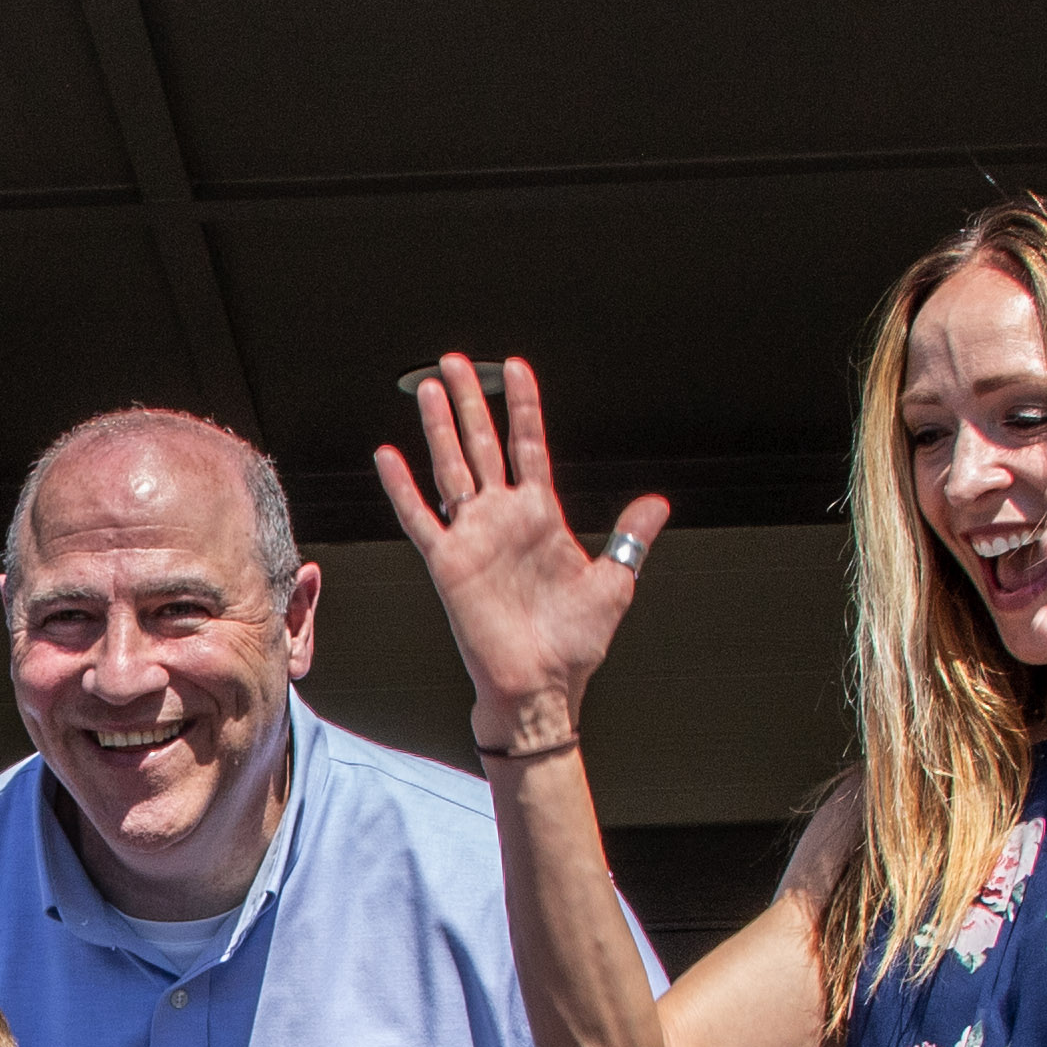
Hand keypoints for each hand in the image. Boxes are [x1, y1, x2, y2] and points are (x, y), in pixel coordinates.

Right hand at [374, 356, 662, 740]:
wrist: (544, 684)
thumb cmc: (575, 642)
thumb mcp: (614, 581)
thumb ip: (631, 537)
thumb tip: (658, 504)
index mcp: (540, 517)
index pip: (528, 446)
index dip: (523, 407)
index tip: (515, 368)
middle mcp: (502, 520)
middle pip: (482, 445)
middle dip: (471, 401)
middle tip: (455, 361)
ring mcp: (473, 538)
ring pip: (451, 468)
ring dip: (440, 428)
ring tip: (429, 389)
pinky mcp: (448, 564)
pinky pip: (420, 518)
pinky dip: (403, 488)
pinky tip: (389, 457)